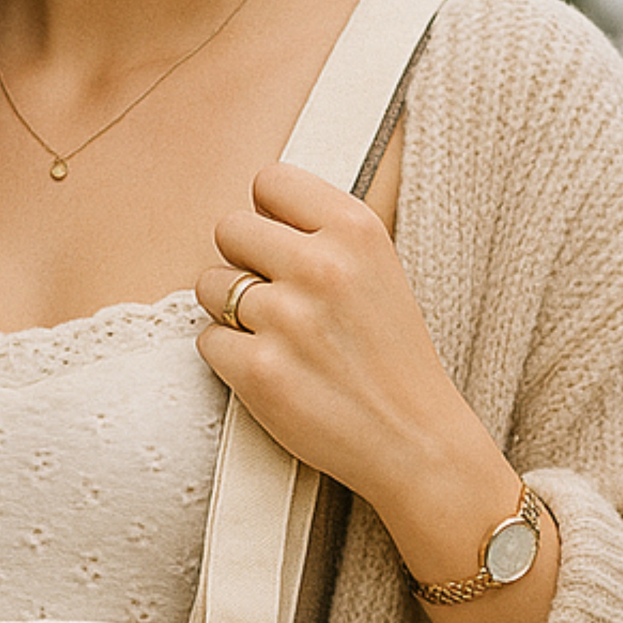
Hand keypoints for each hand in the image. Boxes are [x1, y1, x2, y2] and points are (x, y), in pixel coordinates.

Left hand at [194, 163, 557, 622]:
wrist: (416, 441)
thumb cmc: (391, 357)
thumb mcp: (378, 270)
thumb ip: (323, 234)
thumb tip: (254, 210)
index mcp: (355, 229)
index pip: (268, 181)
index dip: (266, 217)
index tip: (281, 249)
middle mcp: (320, 266)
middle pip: (228, 228)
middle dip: (241, 262)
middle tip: (274, 301)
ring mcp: (286, 319)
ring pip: (208, 285)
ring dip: (228, 311)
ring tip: (274, 338)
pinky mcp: (258, 371)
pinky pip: (206, 341)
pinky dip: (228, 358)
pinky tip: (271, 373)